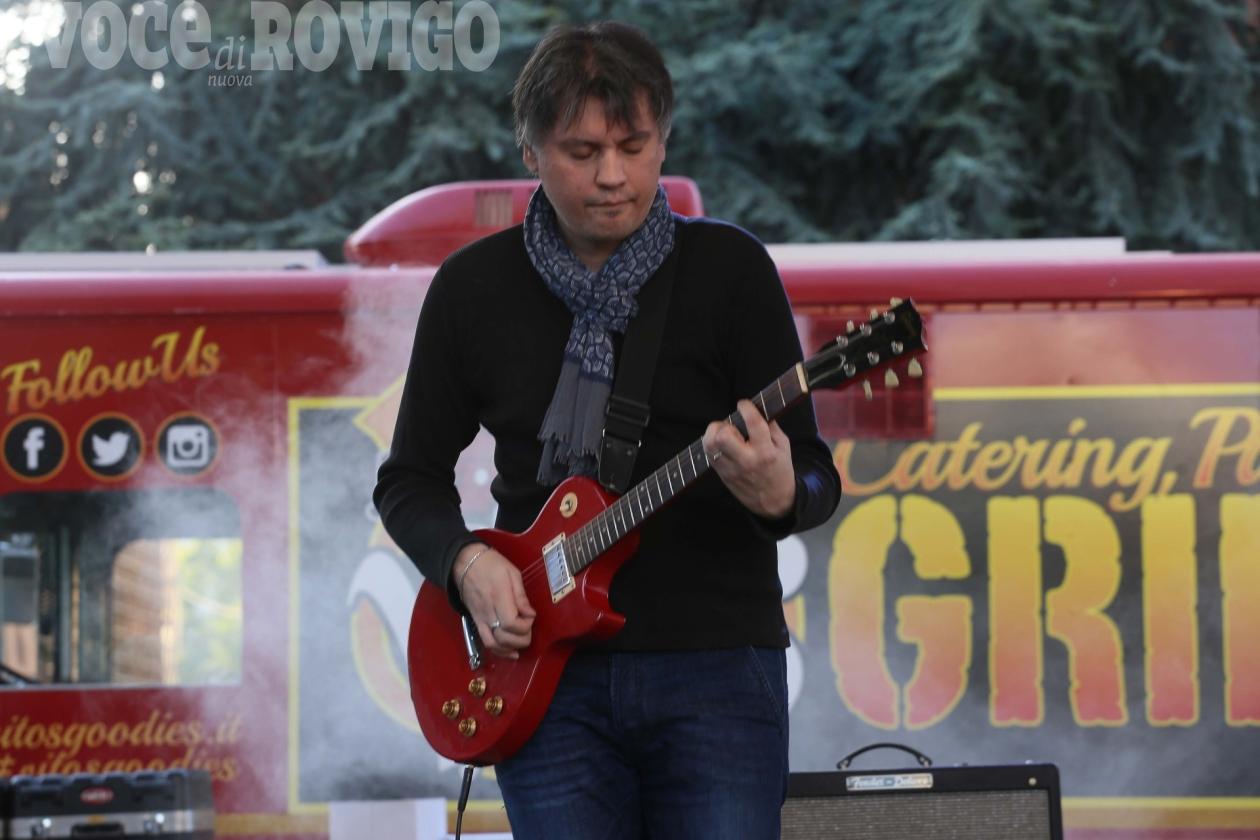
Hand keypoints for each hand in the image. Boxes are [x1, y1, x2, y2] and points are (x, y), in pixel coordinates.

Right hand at [452, 543, 535, 658]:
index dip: (525, 626)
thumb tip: (530, 614)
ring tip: (521, 645)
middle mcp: (488, 612)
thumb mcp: (512, 573)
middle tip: (528, 629)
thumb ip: (521, 596)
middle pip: (504, 638)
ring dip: (510, 649)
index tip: (530, 617)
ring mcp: (480, 619)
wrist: (465, 563)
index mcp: (499, 597)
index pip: (511, 624)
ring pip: (493, 644)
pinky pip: (486, 642)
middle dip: (521, 639)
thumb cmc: (491, 564)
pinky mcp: (476, 622)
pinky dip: (499, 651)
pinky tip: (509, 651)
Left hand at [702, 400, 795, 519]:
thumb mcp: (784, 447)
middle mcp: (747, 460)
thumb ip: (772, 428)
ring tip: (724, 434)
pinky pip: (708, 455)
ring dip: (713, 434)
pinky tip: (722, 445)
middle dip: (724, 424)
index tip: (743, 405)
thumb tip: (758, 410)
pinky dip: (712, 445)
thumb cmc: (780, 471)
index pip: (752, 423)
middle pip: (723, 435)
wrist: (774, 502)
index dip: (745, 407)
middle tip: (731, 426)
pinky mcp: (722, 475)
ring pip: (710, 445)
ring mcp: (732, 469)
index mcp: (766, 451)